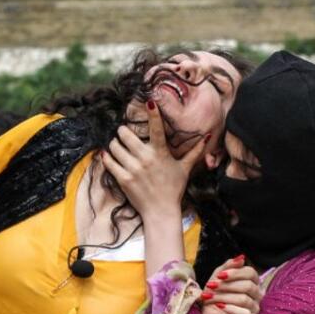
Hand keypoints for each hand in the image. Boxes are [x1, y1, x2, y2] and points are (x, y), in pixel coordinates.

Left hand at [102, 101, 208, 220]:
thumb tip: (208, 136)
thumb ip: (194, 151)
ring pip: (114, 146)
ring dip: (114, 143)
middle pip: (125, 134)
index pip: (156, 128)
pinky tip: (109, 155)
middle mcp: (145, 158)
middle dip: (122, 131)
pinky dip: (106, 157)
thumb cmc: (173, 189)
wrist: (161, 211)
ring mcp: (133, 169)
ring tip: (118, 146)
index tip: (149, 102)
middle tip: (124, 134)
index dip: (153, 113)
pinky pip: (109, 161)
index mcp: (161, 153)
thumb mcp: (184, 168)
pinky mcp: (123, 179)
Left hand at [200, 255, 260, 313]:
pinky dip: (230, 309)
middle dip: (226, 285)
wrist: (206, 312)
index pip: (251, 273)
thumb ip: (229, 266)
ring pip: (244, 299)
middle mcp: (257, 294)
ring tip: (209, 297)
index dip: (235, 273)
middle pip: (248, 286)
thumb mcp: (218, 276)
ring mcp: (254, 308)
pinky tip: (219, 306)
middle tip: (211, 286)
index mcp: (252, 281)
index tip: (220, 276)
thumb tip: (242, 257)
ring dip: (223, 297)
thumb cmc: (214, 293)